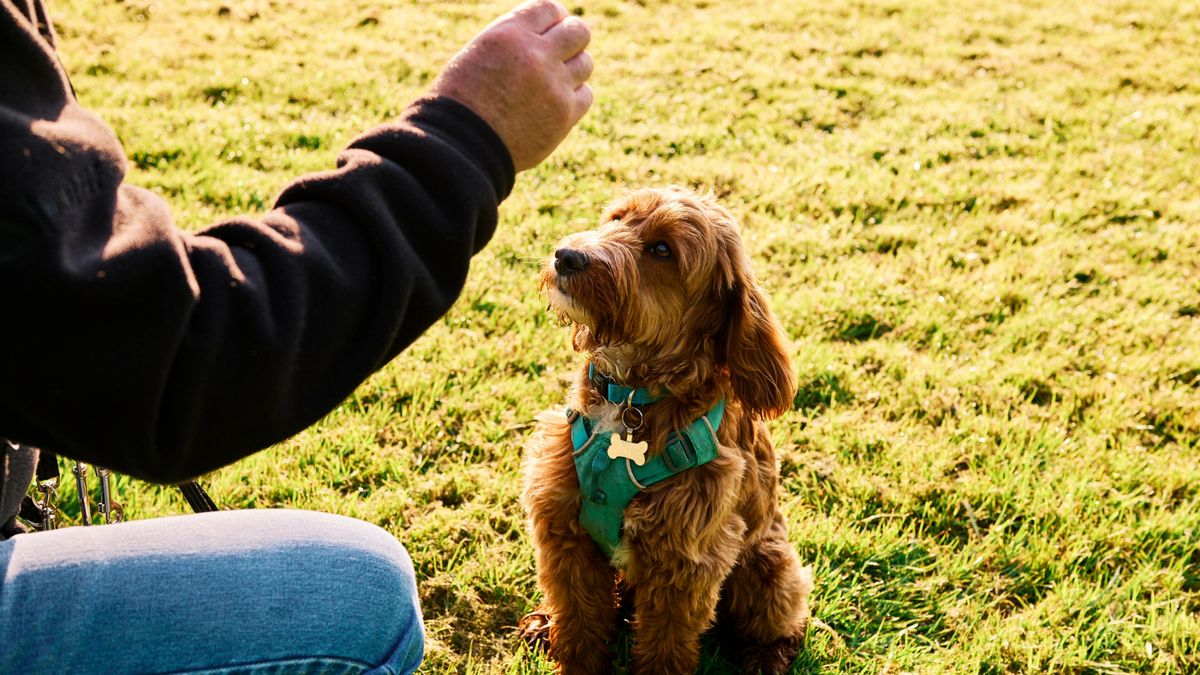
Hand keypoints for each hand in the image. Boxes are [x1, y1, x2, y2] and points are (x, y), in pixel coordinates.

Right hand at [431, 0, 592, 171]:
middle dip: (572, 38)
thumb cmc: (462, 101)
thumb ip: (515, 41)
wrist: (463, 146)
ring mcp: (554, 85)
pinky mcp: (564, 114)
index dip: (556, 18)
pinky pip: (585, 95)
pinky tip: (555, 103)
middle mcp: (536, 55)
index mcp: (509, 33)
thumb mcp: (479, 54)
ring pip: (585, 63)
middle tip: (563, 52)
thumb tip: (548, 34)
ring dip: (573, 69)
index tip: (554, 29)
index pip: (550, 9)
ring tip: (553, 81)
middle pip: (578, 32)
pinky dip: (575, 97)